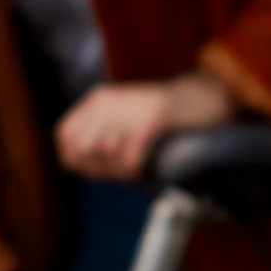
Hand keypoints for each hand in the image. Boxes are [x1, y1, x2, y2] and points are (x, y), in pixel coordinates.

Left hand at [54, 67, 235, 182]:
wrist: (205, 96)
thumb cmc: (167, 115)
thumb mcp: (126, 117)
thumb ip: (102, 135)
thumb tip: (81, 165)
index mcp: (98, 100)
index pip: (65, 136)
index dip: (76, 160)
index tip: (96, 170)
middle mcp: (107, 101)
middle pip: (81, 148)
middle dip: (96, 170)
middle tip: (117, 174)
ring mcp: (129, 108)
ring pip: (105, 154)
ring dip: (118, 172)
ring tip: (133, 173)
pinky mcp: (152, 118)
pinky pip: (130, 156)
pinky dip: (134, 171)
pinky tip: (141, 172)